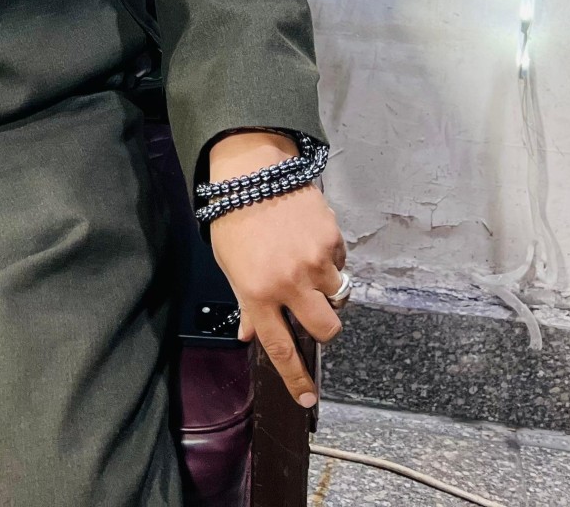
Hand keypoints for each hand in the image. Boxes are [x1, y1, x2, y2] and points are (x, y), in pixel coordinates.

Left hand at [204, 131, 346, 407]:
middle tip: (313, 312)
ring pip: (338, 295)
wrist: (252, 171)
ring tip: (307, 263)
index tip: (308, 399)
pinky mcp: (332, 239)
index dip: (296, 378)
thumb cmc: (233, 220)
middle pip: (325, 329)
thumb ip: (244, 303)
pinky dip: (330, 259)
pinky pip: (341, 263)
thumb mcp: (229, 265)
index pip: (280, 347)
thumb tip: (251, 335)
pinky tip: (310, 241)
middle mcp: (288, 282)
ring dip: (327, 288)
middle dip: (324, 329)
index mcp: (257, 293)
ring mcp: (314, 261)